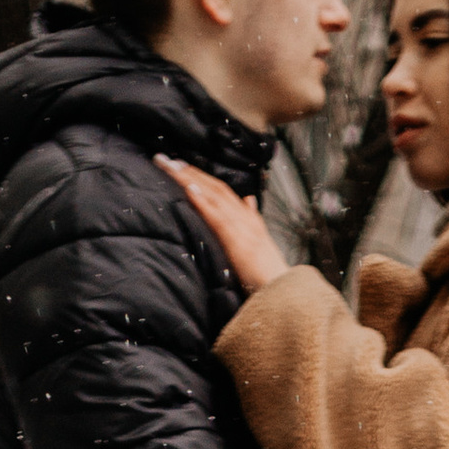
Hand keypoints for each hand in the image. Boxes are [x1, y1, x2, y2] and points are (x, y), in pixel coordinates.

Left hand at [153, 153, 288, 295]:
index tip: (179, 165)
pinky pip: (217, 216)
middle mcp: (244, 216)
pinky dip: (203, 201)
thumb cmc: (267, 273)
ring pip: (214, 195)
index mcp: (248, 217)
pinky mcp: (238, 240)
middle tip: (166, 159)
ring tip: (170, 167)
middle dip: (189, 171)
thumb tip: (249, 200)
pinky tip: (189, 189)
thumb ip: (251, 219)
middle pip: (215, 186)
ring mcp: (242, 226)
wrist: (283, 289)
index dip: (201, 175)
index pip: (221, 189)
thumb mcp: (258, 242)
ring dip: (190, 179)